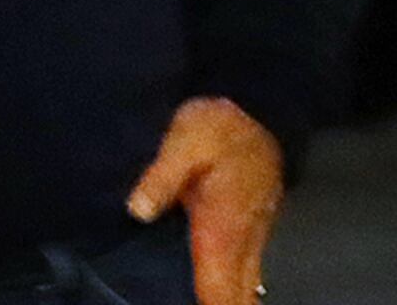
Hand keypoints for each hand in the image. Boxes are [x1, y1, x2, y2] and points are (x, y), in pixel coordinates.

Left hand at [126, 95, 284, 304]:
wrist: (258, 111)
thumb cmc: (218, 128)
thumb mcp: (182, 143)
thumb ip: (162, 178)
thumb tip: (138, 209)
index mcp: (223, 228)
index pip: (218, 288)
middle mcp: (241, 240)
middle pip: (237, 296)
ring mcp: (251, 236)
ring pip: (247, 287)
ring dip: (232, 300)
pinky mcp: (251, 229)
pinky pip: (248, 272)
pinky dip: (238, 289)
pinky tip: (227, 295)